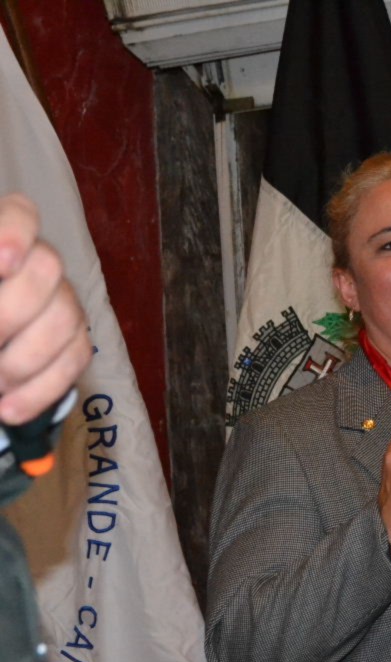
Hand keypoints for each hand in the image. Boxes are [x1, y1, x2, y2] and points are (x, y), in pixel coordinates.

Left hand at [0, 193, 91, 424]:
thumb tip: (2, 327)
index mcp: (2, 243)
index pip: (21, 214)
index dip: (16, 232)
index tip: (2, 263)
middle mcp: (36, 262)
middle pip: (48, 267)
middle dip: (10, 314)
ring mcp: (61, 300)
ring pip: (66, 317)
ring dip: (23, 360)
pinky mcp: (74, 340)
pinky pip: (76, 360)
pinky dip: (40, 390)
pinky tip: (7, 410)